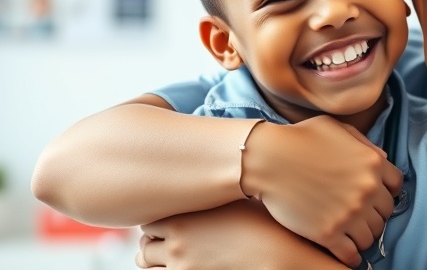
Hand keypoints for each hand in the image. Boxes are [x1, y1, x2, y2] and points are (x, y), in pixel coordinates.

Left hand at [135, 199, 346, 269]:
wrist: (281, 257)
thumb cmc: (270, 224)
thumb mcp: (243, 196)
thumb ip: (222, 186)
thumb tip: (223, 167)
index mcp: (187, 211)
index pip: (152, 210)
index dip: (162, 213)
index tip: (175, 214)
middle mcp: (177, 237)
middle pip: (145, 236)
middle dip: (155, 236)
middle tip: (173, 235)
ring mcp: (179, 262)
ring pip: (145, 259)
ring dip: (155, 256)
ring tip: (176, 253)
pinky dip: (163, 269)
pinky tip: (184, 265)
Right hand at [243, 116, 401, 267]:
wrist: (268, 159)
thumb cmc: (299, 139)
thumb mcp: (337, 128)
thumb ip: (363, 143)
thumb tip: (383, 158)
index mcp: (373, 163)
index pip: (396, 186)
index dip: (386, 191)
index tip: (375, 197)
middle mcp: (367, 189)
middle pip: (385, 213)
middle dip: (374, 214)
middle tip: (361, 216)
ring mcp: (350, 213)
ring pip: (371, 236)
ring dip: (363, 235)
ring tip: (352, 233)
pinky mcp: (329, 233)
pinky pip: (351, 255)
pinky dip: (351, 256)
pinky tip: (346, 253)